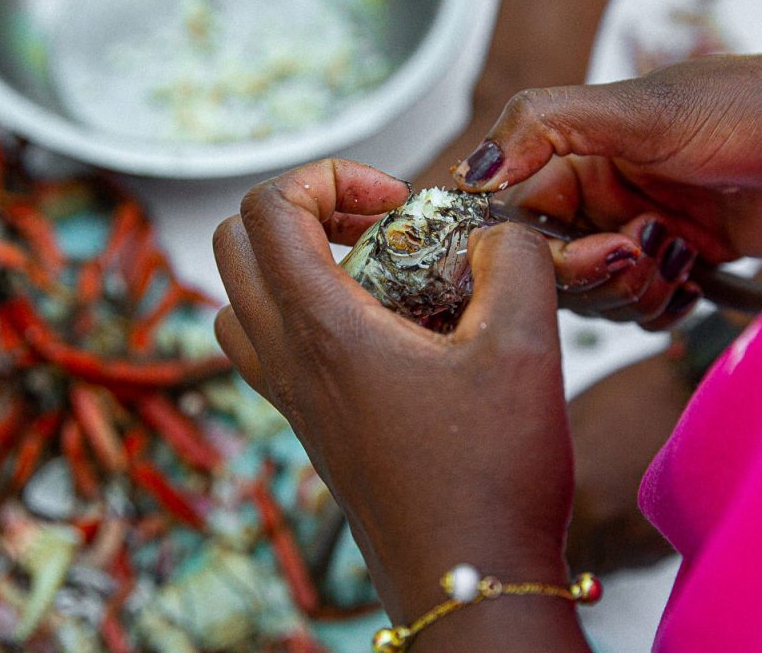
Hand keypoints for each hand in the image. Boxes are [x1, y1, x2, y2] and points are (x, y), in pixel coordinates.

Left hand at [213, 160, 588, 648]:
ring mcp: (293, 401)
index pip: (269, 210)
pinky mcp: (313, 430)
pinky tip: (381, 333)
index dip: (330, 176)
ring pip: (242, 302)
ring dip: (294, 265)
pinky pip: (270, 350)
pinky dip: (304, 316)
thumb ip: (513, 260)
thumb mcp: (525, 348)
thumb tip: (495, 231)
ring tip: (372, 273)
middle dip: (303, 211)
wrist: (468, 585)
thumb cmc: (492, 476)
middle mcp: (289, 363)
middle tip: (378, 225)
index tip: (396, 200)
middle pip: (237, 247)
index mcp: (322, 330)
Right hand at [453, 41, 761, 324]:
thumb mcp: (646, 109)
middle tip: (644, 249)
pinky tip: (694, 280)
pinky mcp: (681, 264)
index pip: (518, 216)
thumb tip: (471, 171)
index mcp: (581, 151)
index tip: (579, 256)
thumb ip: (548, 126)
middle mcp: (606, 194)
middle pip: (554, 268)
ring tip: (680, 254)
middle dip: (596, 273)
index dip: (534, 250)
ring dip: (635, 291)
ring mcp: (643, 232)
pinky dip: (664, 307)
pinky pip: (644, 311)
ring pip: (599, 296)